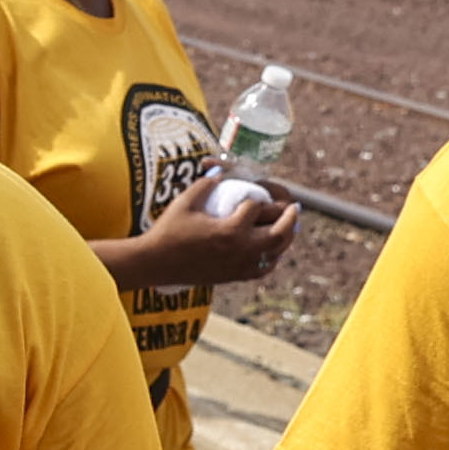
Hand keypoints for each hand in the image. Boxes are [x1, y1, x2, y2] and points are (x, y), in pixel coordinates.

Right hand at [128, 177, 301, 290]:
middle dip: (289, 217)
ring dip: (286, 237)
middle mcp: (241, 249)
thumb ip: (206, 184)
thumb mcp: (185, 202)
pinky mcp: (234, 276)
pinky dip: (272, 257)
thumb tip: (220, 174)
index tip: (252, 192)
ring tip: (288, 226)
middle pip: (280, 232)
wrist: (154, 263)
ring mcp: (239, 265)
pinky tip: (271, 250)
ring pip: (276, 252)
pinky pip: (263, 268)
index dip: (256, 197)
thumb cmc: (167, 231)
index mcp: (230, 229)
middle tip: (293, 207)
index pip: (256, 207)